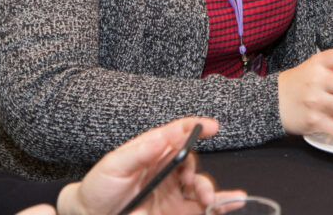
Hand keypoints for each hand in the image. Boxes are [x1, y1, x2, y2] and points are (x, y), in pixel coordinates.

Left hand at [46, 117, 243, 214]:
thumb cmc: (99, 186)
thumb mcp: (114, 165)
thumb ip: (139, 152)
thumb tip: (163, 138)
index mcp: (155, 150)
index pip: (180, 133)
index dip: (197, 127)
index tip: (212, 126)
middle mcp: (168, 168)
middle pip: (194, 163)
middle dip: (200, 172)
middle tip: (193, 182)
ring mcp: (173, 190)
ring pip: (200, 185)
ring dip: (210, 190)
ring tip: (209, 200)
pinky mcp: (175, 209)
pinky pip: (201, 206)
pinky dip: (220, 204)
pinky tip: (233, 202)